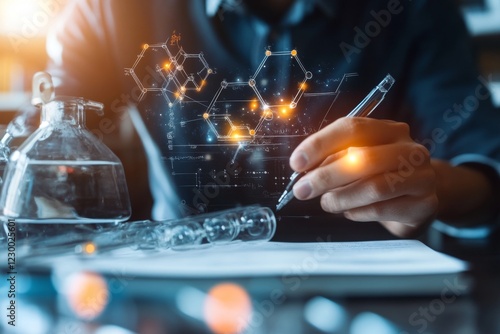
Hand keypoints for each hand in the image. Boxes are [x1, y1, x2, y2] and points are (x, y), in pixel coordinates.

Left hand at [289, 117, 438, 237]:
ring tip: (327, 203)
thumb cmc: (382, 177)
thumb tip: (304, 168)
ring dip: (341, 198)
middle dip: (326, 176)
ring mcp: (421, 177)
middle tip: (303, 189)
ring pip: (374, 186)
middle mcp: (410, 149)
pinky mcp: (424, 205)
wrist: (420, 201)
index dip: (320, 144)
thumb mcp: (359, 161)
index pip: (352, 128)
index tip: (297, 162)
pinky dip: (357, 213)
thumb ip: (334, 159)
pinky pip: (381, 209)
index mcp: (390, 131)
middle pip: (363, 158)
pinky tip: (349, 212)